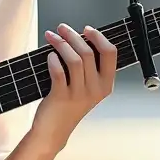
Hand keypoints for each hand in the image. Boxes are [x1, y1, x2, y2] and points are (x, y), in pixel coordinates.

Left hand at [32, 24, 116, 150]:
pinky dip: (53, 60)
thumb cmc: (68, 105)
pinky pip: (58, 72)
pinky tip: (49, 56)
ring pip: (73, 59)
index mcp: (105, 85)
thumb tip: (79, 38)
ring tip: (51, 36)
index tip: (86, 29)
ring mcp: (79, 94)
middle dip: (73, 35)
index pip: (110, 53)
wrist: (53, 131)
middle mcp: (95, 89)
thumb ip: (88, 67)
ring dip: (61, 43)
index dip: (98, 37)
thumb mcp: (86, 88)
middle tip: (61, 28)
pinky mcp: (61, 97)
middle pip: (89, 52)